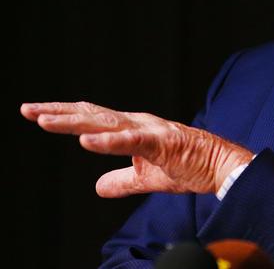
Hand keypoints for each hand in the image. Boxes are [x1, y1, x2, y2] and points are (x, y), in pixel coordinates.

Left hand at [20, 101, 252, 197]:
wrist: (222, 167)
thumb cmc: (190, 167)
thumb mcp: (148, 178)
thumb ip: (122, 180)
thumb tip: (97, 186)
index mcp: (134, 129)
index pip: (94, 119)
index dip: (66, 117)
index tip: (37, 114)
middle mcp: (139, 123)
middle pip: (92, 115)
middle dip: (59, 112)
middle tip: (28, 110)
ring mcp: (150, 131)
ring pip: (106, 123)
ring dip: (75, 122)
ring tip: (45, 121)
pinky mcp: (162, 143)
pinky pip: (131, 142)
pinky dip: (108, 141)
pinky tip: (86, 141)